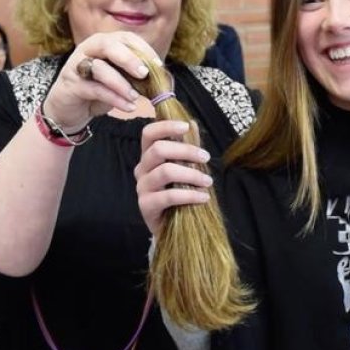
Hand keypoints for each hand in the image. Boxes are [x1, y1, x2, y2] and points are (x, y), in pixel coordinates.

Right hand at [41, 31, 162, 130]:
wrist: (69, 110)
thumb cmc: (98, 90)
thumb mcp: (120, 80)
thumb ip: (135, 75)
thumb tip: (162, 79)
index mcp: (104, 43)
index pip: (126, 38)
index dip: (144, 49)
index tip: (158, 65)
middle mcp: (88, 49)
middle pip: (109, 45)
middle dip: (129, 58)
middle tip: (145, 74)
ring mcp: (77, 66)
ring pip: (100, 68)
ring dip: (121, 83)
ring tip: (137, 98)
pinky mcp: (71, 85)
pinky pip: (94, 89)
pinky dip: (114, 98)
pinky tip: (128, 107)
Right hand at [135, 120, 213, 236]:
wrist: (172, 226)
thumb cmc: (179, 192)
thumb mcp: (185, 168)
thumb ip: (187, 147)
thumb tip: (193, 124)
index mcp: (149, 156)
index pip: (149, 134)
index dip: (165, 126)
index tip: (186, 127)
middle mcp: (142, 169)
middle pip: (158, 150)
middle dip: (186, 151)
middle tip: (206, 158)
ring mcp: (142, 187)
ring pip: (165, 171)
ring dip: (191, 174)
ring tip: (208, 182)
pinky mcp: (146, 205)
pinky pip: (169, 196)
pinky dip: (189, 195)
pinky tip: (203, 197)